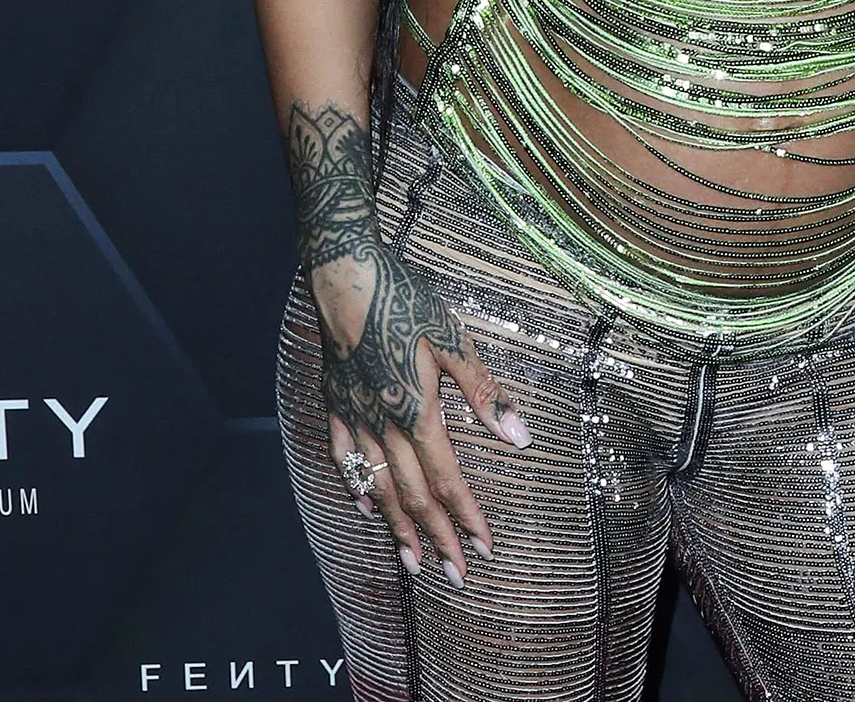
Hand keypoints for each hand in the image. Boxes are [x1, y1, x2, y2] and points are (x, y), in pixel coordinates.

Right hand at [312, 236, 531, 585]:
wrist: (346, 277)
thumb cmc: (405, 301)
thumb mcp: (453, 340)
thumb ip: (483, 392)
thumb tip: (519, 437)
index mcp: (416, 412)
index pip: (447, 479)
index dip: (466, 517)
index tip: (483, 548)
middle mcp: (383, 425)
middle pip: (413, 495)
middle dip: (436, 538)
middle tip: (453, 576)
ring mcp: (354, 417)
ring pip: (378, 486)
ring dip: (397, 527)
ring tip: (410, 562)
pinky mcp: (335, 403)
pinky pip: (342, 457)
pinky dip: (355, 484)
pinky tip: (364, 504)